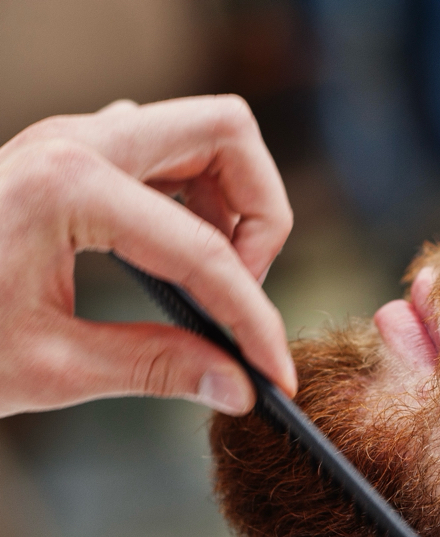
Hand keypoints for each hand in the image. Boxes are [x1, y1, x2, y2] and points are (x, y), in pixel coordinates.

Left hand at [0, 96, 296, 417]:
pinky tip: (178, 258)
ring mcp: (73, 141)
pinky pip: (166, 151)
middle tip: (243, 288)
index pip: (206, 253)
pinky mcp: (71, 156)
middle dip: (261, 216)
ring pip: (203, 133)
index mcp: (68, 189)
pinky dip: (197, 199)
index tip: (275, 370)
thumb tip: (237, 385)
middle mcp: (76, 144)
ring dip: (232, 201)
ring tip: (217, 278)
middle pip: (227, 135)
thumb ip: (158, 369)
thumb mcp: (50, 366)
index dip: (255, 319)